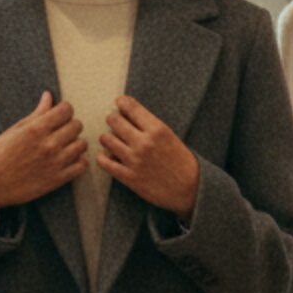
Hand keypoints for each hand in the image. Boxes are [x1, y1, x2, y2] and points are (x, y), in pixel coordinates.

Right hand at [0, 93, 85, 213]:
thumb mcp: (16, 129)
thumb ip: (37, 114)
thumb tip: (49, 95)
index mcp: (36, 129)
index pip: (66, 110)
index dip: (64, 110)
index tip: (59, 115)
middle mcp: (48, 145)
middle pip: (77, 126)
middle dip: (70, 125)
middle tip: (61, 131)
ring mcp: (55, 163)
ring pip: (82, 144)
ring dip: (75, 143)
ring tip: (65, 146)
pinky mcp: (58, 179)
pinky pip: (82, 165)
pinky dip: (78, 161)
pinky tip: (68, 160)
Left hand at [96, 96, 199, 219]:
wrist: (190, 189)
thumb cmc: (180, 161)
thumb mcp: (169, 136)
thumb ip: (149, 125)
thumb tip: (125, 113)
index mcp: (157, 129)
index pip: (130, 107)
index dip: (122, 102)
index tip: (120, 104)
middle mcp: (144, 143)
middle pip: (114, 120)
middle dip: (113, 120)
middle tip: (116, 124)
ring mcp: (135, 160)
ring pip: (106, 139)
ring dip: (107, 138)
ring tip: (112, 141)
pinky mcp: (128, 177)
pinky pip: (104, 162)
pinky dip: (103, 157)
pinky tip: (108, 156)